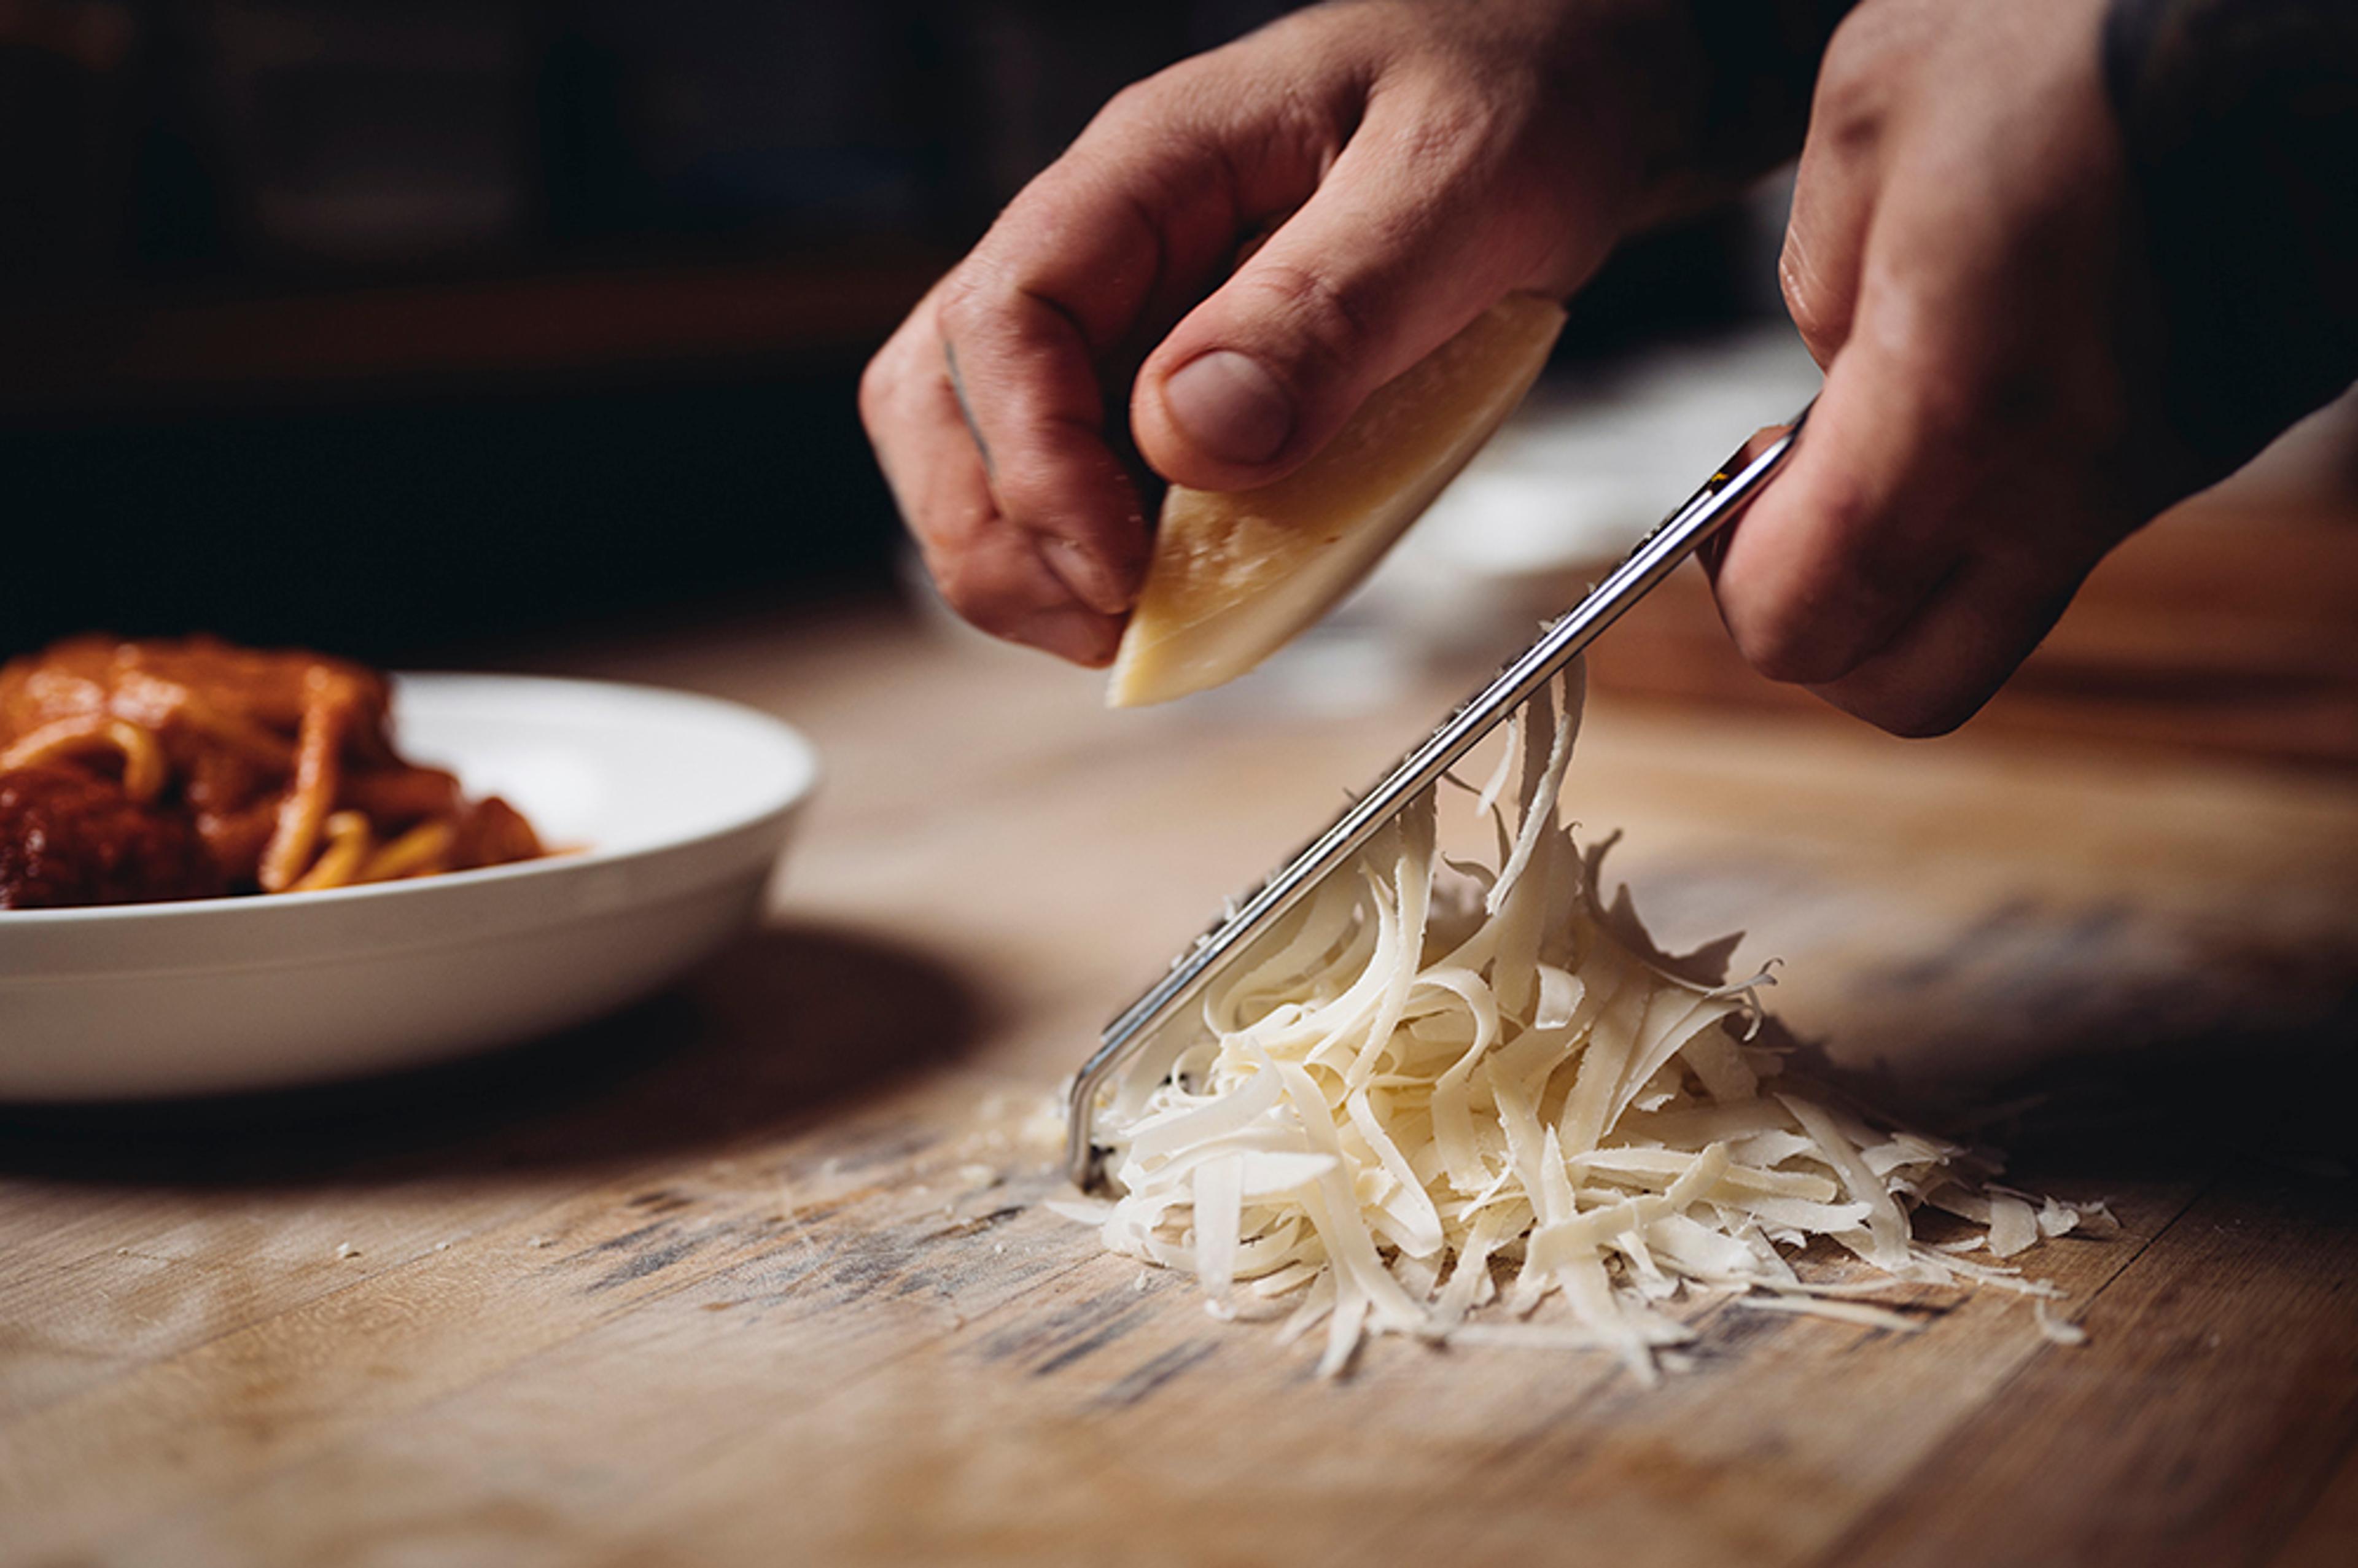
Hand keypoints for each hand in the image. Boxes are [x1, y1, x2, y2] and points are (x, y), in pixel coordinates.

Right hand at [860, 0, 1680, 665]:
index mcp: (1151, 168)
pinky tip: (1179, 595)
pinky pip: (1088, 473)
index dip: (1036, 463)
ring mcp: (1131, 313)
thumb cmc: (1511, 101)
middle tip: (1105, 626)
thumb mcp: (1455, 185)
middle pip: (943, 392)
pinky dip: (1105, 554)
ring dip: (1027, 557)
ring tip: (1127, 627)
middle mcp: (1109, 242)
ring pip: (985, 443)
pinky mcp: (1172, 379)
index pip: (1009, 315)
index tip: (1118, 568)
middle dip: (995, 532)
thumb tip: (1196, 438)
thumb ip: (1329, 306)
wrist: (1565, 91)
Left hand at [1711, 0, 2203, 736]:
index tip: (1731, 497)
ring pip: (2004, 607)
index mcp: (1960, 409)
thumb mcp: (1875, 107)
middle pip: (1908, 688)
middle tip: (1804, 503)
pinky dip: (2021, 480)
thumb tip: (1833, 361)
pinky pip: (2086, 516)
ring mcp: (2161, 469)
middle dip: (1830, 625)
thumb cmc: (2099, 15)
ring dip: (1928, 552)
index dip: (1734, 580)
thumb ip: (1819, 274)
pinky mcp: (2221, 430)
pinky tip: (2015, 349)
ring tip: (1911, 402)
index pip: (1799, 626)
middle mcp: (2071, 480)